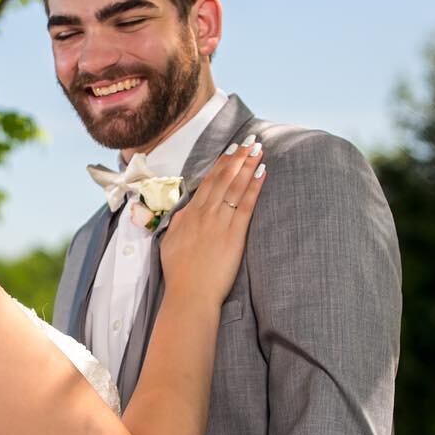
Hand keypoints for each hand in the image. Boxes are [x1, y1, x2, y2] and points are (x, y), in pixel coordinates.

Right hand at [160, 136, 265, 304]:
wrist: (189, 294)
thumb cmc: (180, 273)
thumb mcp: (171, 242)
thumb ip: (179, 223)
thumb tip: (186, 211)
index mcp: (189, 215)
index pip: (207, 183)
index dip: (221, 164)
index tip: (231, 150)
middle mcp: (204, 214)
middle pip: (223, 179)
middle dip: (238, 157)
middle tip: (250, 140)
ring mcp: (219, 223)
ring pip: (235, 187)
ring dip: (248, 166)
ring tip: (258, 150)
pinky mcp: (234, 235)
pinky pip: (246, 206)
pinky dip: (255, 188)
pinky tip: (263, 174)